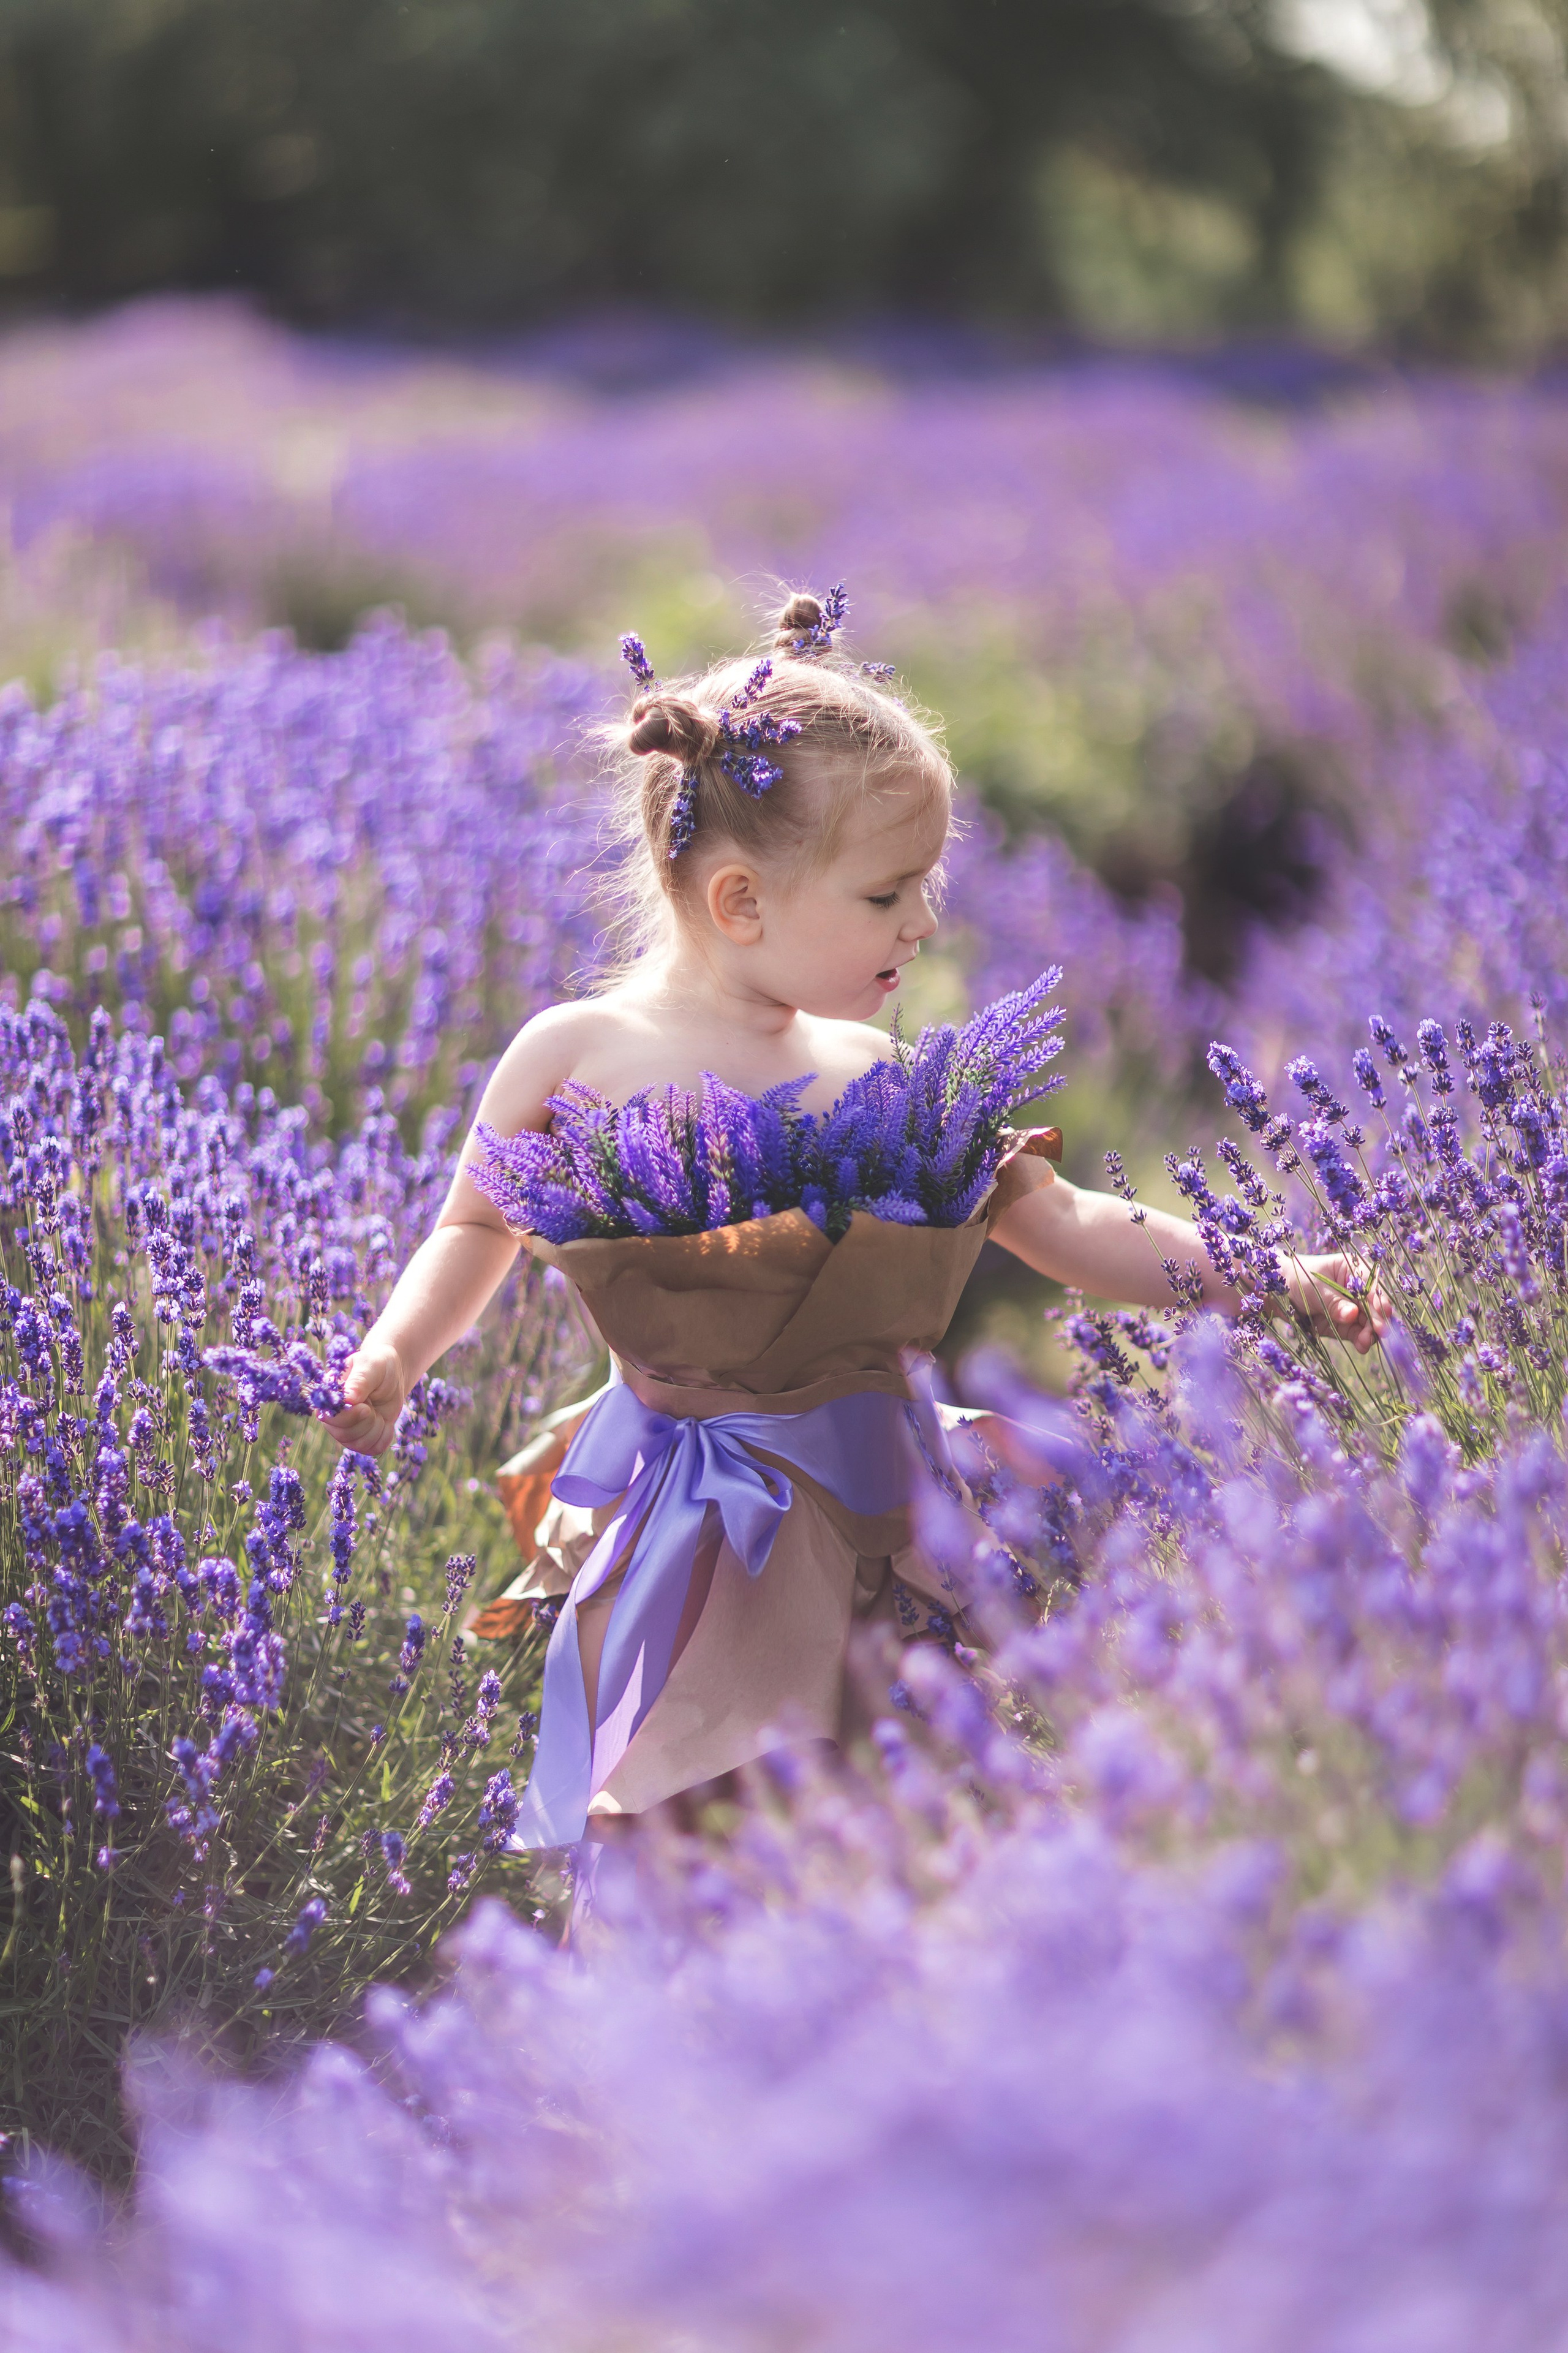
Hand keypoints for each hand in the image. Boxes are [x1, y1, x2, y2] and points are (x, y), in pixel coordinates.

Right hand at [321, 1337, 407, 1455]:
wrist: (391, 1375)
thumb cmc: (377, 1366)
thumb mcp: (370, 1367)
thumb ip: (359, 1381)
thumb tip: (348, 1399)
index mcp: (329, 1398)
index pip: (330, 1418)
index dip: (350, 1417)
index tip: (366, 1406)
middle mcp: (333, 1417)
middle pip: (344, 1435)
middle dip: (367, 1422)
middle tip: (373, 1406)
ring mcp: (347, 1430)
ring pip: (359, 1445)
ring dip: (377, 1429)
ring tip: (378, 1411)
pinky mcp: (362, 1438)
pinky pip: (373, 1449)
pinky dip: (385, 1436)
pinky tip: (385, 1422)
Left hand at [1285, 1253, 1389, 1355]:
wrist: (1278, 1293)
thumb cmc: (1298, 1279)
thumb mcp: (1315, 1288)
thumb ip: (1334, 1303)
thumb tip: (1353, 1314)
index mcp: (1353, 1270)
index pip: (1372, 1286)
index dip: (1379, 1299)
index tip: (1384, 1312)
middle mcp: (1357, 1290)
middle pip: (1374, 1306)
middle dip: (1377, 1319)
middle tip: (1379, 1332)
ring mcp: (1352, 1308)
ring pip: (1368, 1322)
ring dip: (1370, 1333)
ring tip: (1366, 1342)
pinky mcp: (1345, 1325)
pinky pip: (1357, 1333)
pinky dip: (1360, 1339)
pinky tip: (1362, 1346)